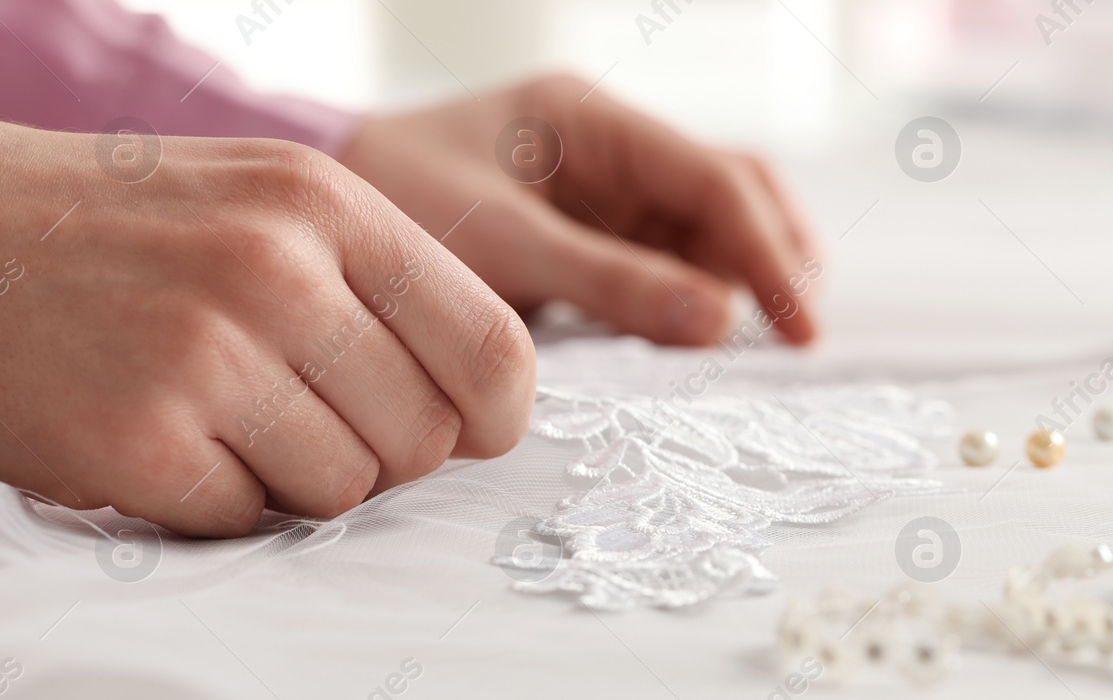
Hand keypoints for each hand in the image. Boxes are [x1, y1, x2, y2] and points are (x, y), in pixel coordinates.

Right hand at [0, 97, 533, 536]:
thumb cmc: (70, 225)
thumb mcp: (238, 198)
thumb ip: (355, 282)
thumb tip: (459, 400)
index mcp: (319, 202)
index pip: (494, 349)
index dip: (485, 416)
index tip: (445, 430)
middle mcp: (278, 271)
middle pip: (424, 440)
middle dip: (368, 452)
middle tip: (279, 416)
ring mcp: (208, 357)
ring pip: (340, 492)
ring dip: (279, 479)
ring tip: (197, 416)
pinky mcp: (135, 444)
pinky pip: (239, 523)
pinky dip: (199, 501)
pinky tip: (135, 436)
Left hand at [339, 74, 820, 345]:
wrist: (314, 219)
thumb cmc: (392, 205)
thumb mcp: (500, 245)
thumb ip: (609, 282)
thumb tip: (720, 323)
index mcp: (587, 118)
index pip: (714, 178)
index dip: (768, 251)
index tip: (798, 326)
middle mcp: (602, 143)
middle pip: (725, 192)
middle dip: (768, 258)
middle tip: (794, 338)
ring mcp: (591, 185)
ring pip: (697, 229)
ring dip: (730, 282)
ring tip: (751, 346)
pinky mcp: (574, 230)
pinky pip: (652, 260)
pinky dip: (681, 299)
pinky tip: (690, 340)